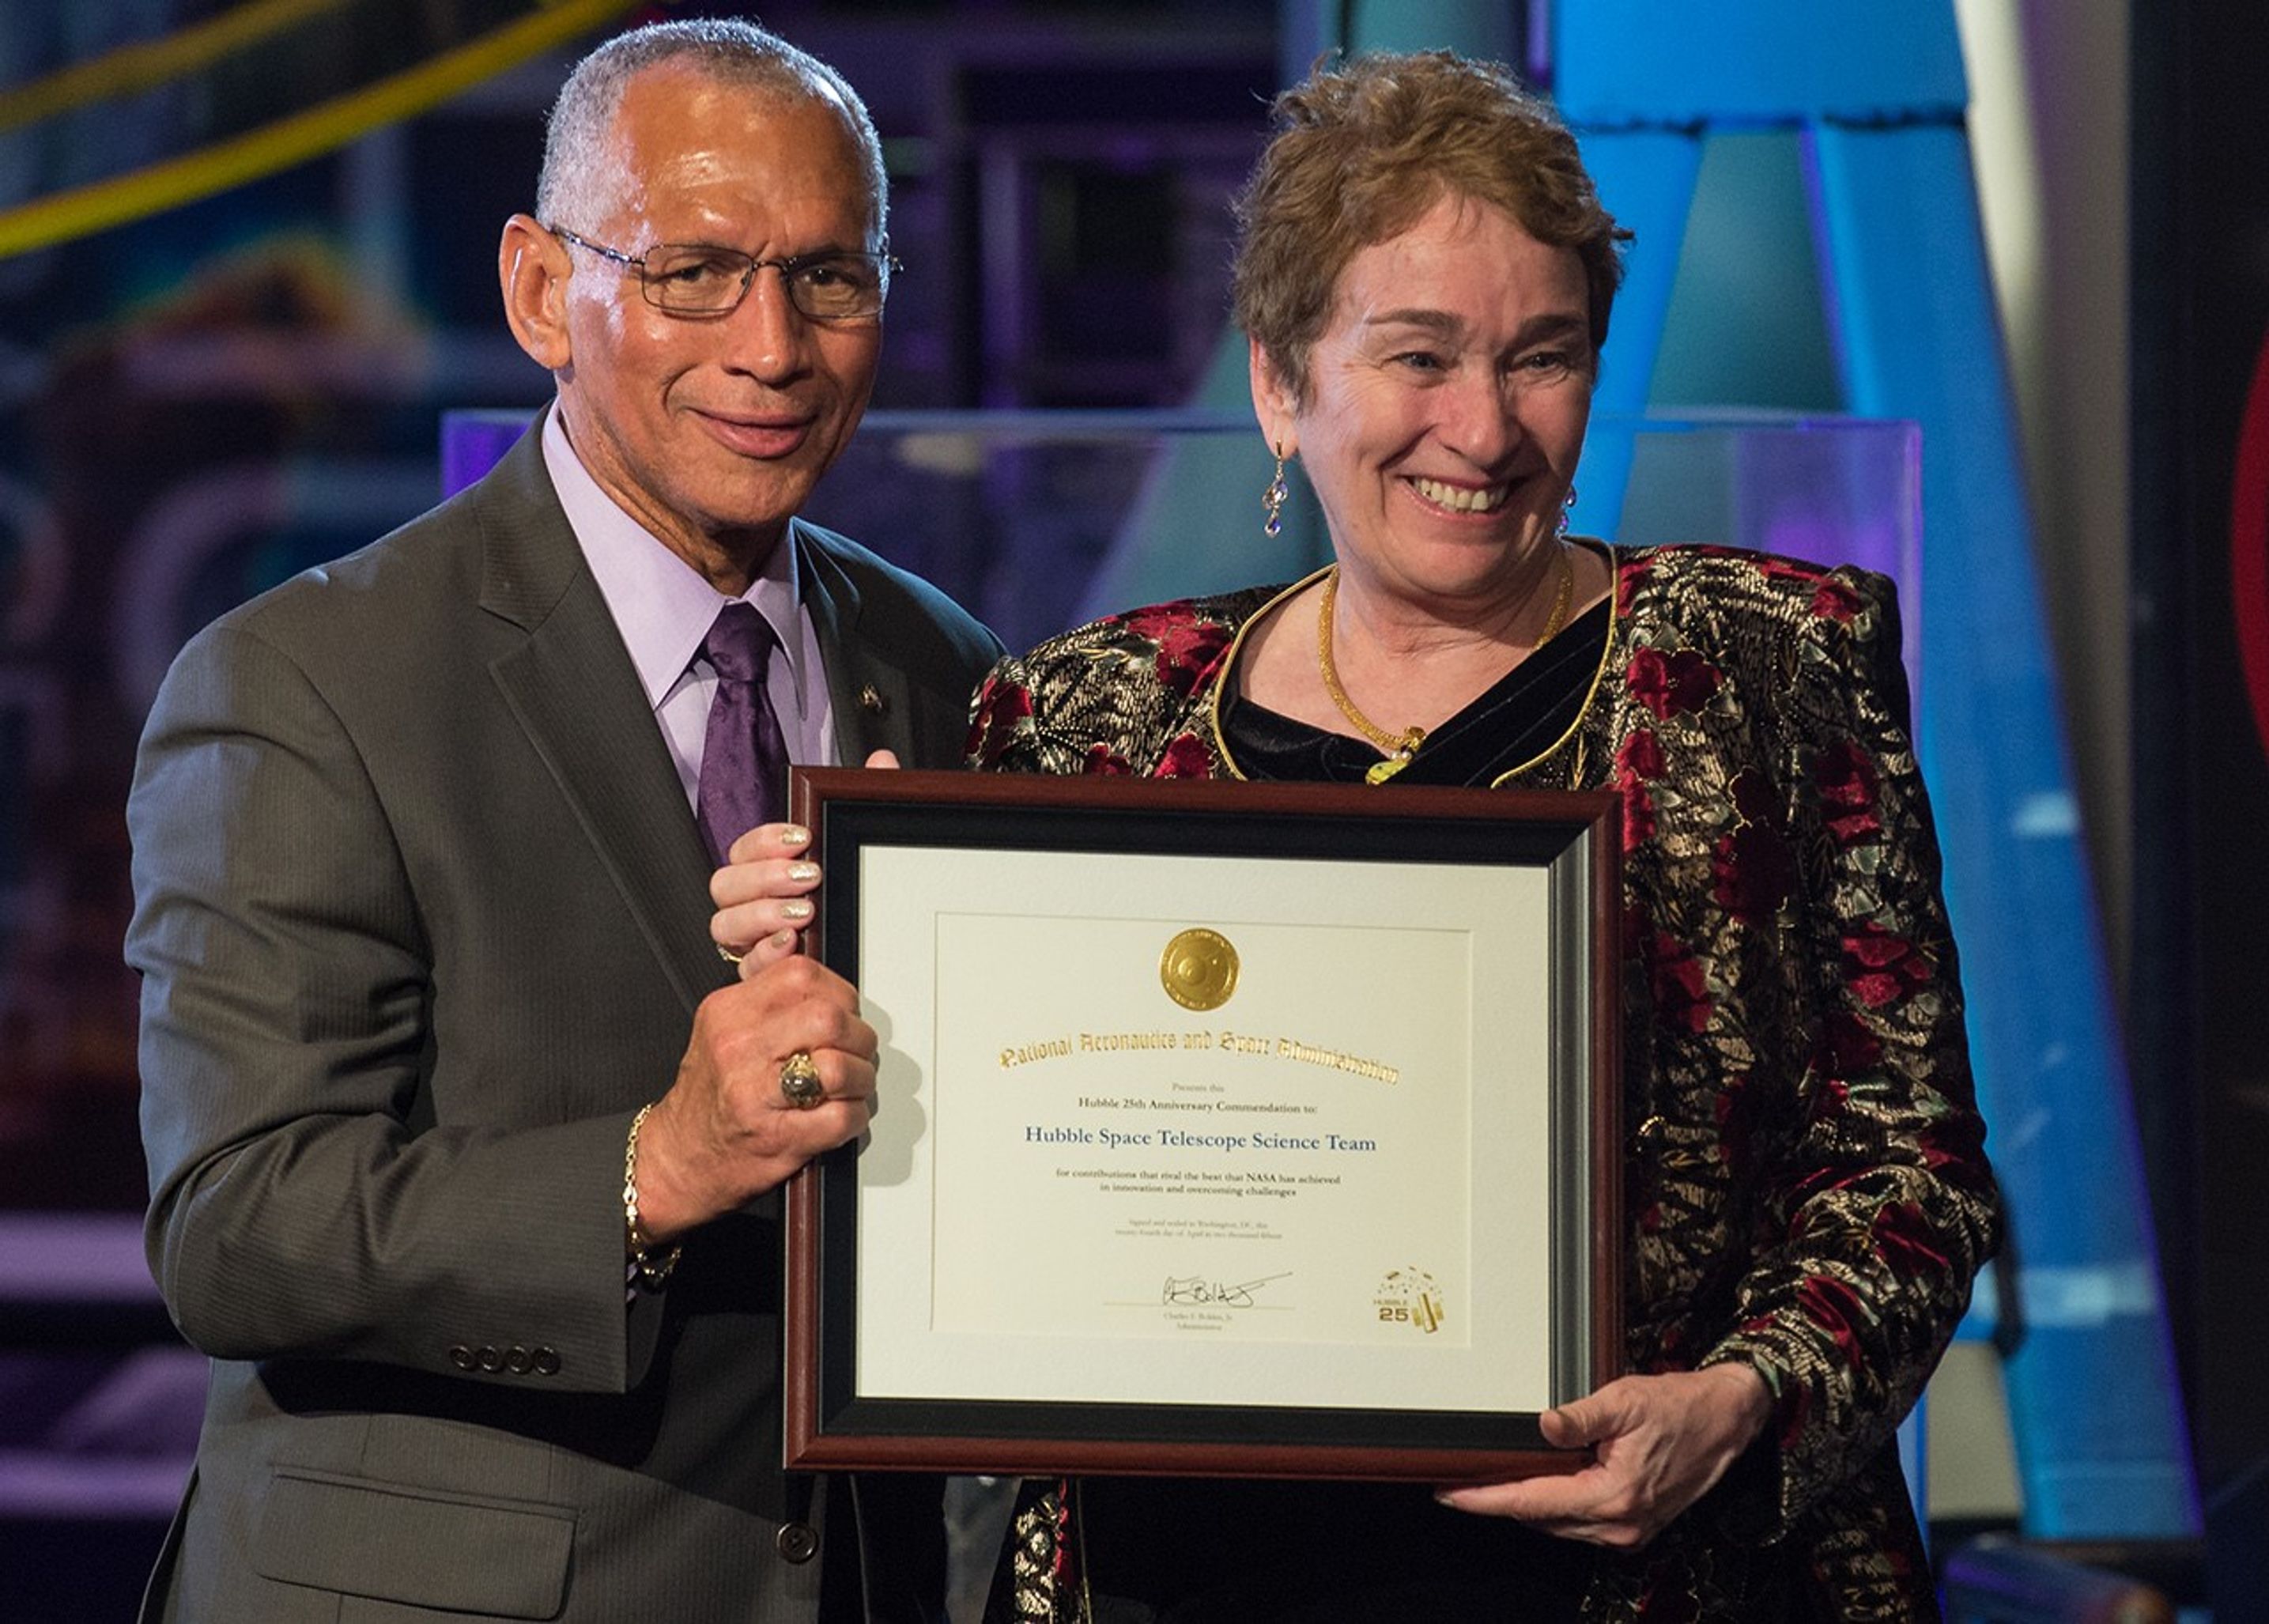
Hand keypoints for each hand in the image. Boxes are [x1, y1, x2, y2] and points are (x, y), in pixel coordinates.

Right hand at [629, 954, 879, 1239]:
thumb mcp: (722, 1023)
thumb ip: (762, 983)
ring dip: (861, 1077)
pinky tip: (842, 1114)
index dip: (838, 992)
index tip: (841, 1011)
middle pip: (829, 1019)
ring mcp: (756, 1095)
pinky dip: (855, 1116)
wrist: (681, 1155)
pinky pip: (840, 1118)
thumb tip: (789, 938)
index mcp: (728, 1013)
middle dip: (858, 1036)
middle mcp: (738, 1049)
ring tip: (852, 1084)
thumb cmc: (712, 1093)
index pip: (802, 975)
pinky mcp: (777, 1136)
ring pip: (838, 1067)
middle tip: (855, 1051)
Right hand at [708, 750, 900, 971]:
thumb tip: (881, 761)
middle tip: (808, 876)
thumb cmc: (856, 897)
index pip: (743, 848)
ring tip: (803, 913)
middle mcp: (749, 904)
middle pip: (724, 884)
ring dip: (762, 914)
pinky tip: (793, 945)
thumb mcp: (865, 846)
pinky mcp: (760, 975)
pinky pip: (745, 968)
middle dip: (764, 877)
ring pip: (724, 924)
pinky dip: (765, 955)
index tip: (802, 839)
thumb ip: (870, 799)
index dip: (765, 841)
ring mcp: (750, 941)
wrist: (874, 954)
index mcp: (766, 871)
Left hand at [1435, 1365, 1772, 1548]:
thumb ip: (1579, 1416)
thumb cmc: (1681, 1407)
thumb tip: (1542, 1426)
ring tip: (1491, 1480)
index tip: (1450, 1494)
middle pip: (1540, 1518)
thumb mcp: (1625, 1399)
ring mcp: (1628, 1530)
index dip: (1486, 1499)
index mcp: (1614, 1497)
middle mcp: (1620, 1524)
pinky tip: (1539, 1483)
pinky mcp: (1634, 1525)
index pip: (1532, 1502)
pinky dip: (1554, 1505)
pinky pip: (1579, 1521)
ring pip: (1558, 1523)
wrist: (1728, 1420)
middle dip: (1499, 1501)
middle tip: (1461, 1481)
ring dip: (1526, 1504)